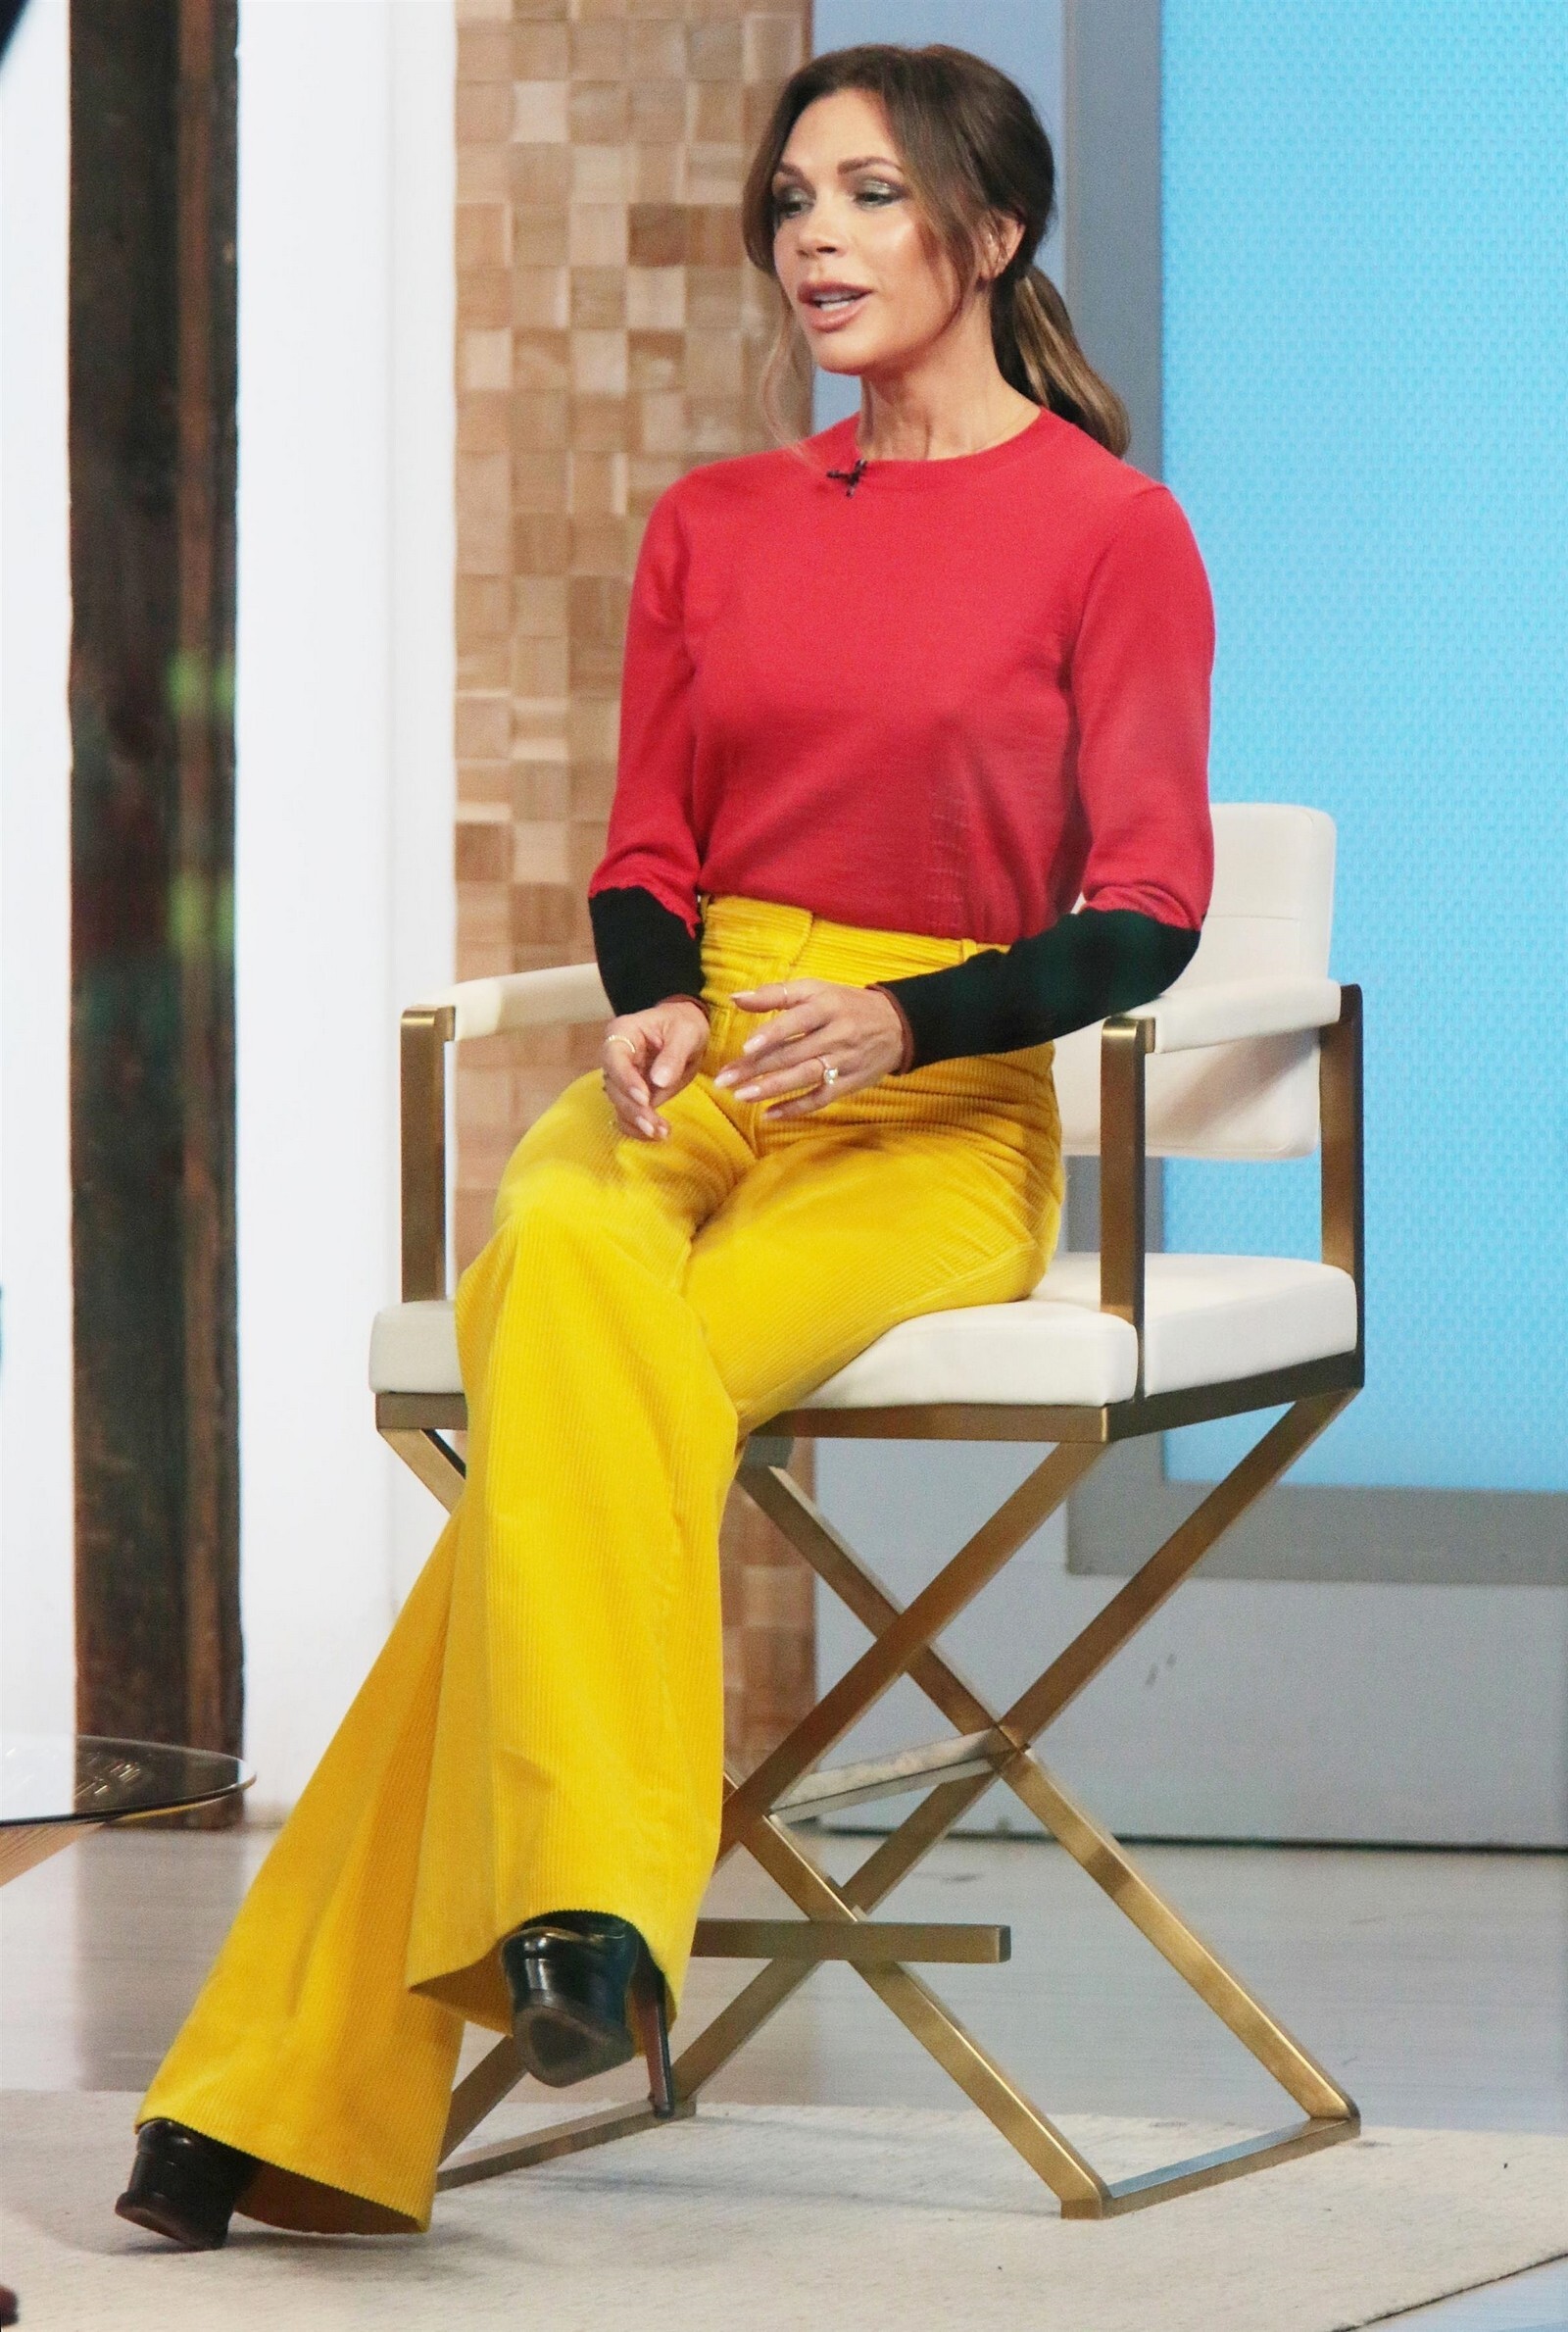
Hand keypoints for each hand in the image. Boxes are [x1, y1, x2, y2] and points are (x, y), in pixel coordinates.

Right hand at [601, 997, 709, 1140]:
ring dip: (638, 1122)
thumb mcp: (685, 1032)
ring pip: (620, 1104)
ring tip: (661, 1132)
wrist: (686, 1032)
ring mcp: (621, 1077)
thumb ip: (673, 1055)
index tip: (644, 1098)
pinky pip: (627, 1114)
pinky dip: (638, 1128)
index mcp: (622, 1033)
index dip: (625, 1079)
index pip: (614, 1057)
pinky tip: (656, 1135)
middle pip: (614, 1086)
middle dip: (633, 1108)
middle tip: (654, 1125)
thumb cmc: (683, 1024)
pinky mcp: (630, 1095)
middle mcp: (615, 1056)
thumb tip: (659, 1080)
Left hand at [713, 979, 910, 1118]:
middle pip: (793, 1053)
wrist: (896, 1024)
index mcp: (826, 1006)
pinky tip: (769, 1114)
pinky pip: (820, 1098)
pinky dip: (795, 1108)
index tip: (746, 1047)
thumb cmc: (845, 1004)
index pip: (797, 1021)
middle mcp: (836, 1034)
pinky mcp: (850, 1083)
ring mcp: (844, 1061)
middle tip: (724, 1079)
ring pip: (804, 1077)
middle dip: (756, 1067)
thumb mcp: (815, 990)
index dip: (772, 1034)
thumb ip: (775, 994)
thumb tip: (736, 997)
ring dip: (771, 1088)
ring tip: (741, 1096)